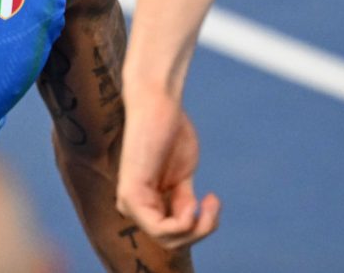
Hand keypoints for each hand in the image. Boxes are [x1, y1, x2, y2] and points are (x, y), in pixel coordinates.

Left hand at [115, 88, 220, 249]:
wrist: (158, 101)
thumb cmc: (171, 129)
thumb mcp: (182, 175)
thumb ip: (182, 202)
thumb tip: (188, 223)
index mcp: (146, 203)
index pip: (173, 235)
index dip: (201, 226)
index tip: (213, 198)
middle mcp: (133, 207)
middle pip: (173, 243)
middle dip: (201, 230)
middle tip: (214, 203)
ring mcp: (129, 202)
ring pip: (169, 240)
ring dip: (198, 226)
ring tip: (209, 202)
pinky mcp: (131, 195)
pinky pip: (162, 229)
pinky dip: (186, 222)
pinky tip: (194, 202)